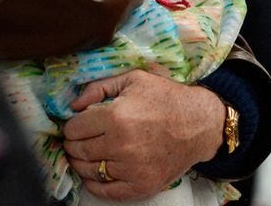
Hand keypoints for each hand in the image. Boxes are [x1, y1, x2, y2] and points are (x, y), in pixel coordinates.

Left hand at [62, 70, 224, 200]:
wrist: (199, 124)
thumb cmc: (165, 98)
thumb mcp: (132, 79)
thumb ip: (98, 87)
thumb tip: (73, 106)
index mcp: (115, 117)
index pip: (74, 129)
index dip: (70, 127)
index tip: (74, 126)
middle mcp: (121, 145)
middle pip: (79, 150)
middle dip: (73, 144)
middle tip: (76, 140)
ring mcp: (132, 169)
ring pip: (89, 170)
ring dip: (81, 163)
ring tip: (83, 154)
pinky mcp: (143, 186)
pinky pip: (107, 191)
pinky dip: (94, 184)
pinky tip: (93, 174)